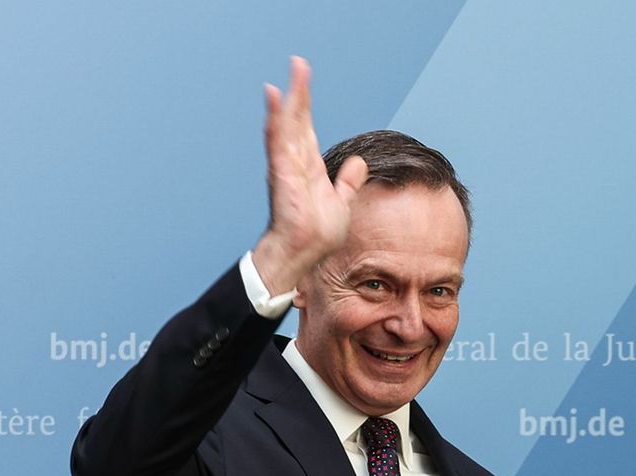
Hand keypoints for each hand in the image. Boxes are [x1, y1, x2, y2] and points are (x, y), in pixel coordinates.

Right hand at [251, 56, 368, 295]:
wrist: (305, 252)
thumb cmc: (318, 234)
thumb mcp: (341, 201)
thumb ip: (348, 182)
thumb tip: (358, 162)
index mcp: (308, 166)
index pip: (306, 128)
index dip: (305, 104)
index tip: (304, 80)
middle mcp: (295, 161)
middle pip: (296, 119)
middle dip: (297, 91)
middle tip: (298, 63)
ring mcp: (287, 165)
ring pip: (286, 124)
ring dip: (287, 98)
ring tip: (290, 74)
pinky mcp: (283, 172)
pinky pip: (279, 141)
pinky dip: (277, 118)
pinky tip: (276, 99)